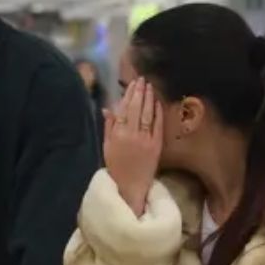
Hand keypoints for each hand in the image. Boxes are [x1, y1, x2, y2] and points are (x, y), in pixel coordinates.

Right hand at [104, 78, 164, 215]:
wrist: (130, 185)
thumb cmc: (116, 167)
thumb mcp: (107, 146)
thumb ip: (108, 127)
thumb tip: (108, 109)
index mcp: (118, 134)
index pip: (124, 109)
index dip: (128, 95)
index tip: (132, 84)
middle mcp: (132, 134)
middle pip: (137, 108)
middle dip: (140, 92)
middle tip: (142, 79)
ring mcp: (146, 139)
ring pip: (148, 114)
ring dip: (149, 98)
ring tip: (149, 86)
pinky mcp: (157, 144)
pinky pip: (158, 124)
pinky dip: (158, 112)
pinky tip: (157, 102)